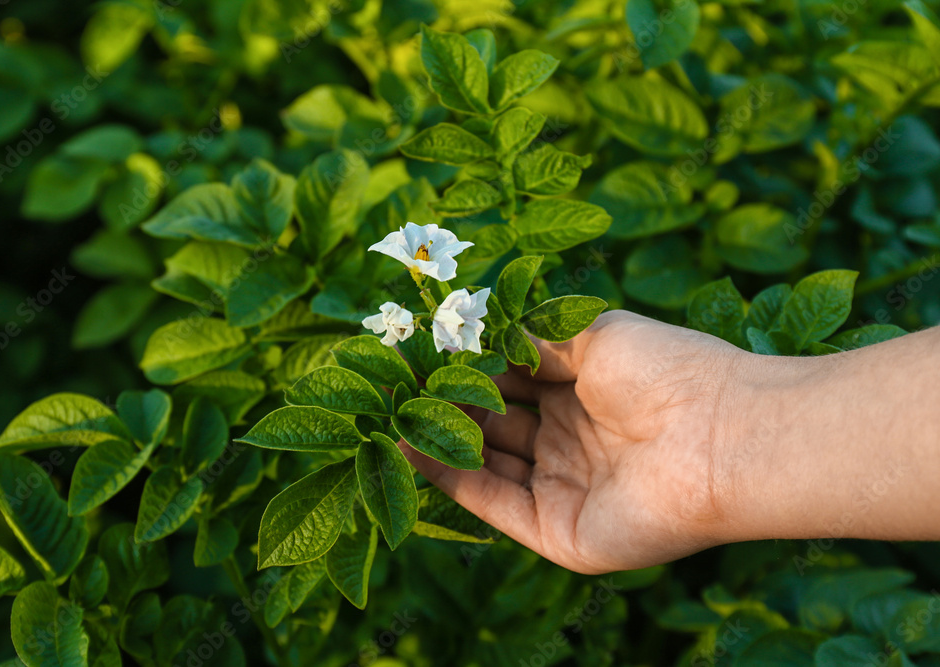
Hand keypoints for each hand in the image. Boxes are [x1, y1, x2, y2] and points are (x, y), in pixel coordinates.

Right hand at [399, 310, 748, 573]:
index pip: (510, 382)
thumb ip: (530, 337)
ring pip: (487, 464)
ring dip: (440, 440)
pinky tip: (411, 447)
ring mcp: (564, 488)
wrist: (723, 436)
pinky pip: (494, 502)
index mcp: (583, 394)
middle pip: (494, 424)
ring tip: (389, 414)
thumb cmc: (666, 371)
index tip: (419, 352)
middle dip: (446, 405)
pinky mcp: (559, 532)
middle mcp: (571, 442)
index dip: (466, 368)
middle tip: (394, 385)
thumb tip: (477, 331)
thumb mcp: (590, 333)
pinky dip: (450, 477)